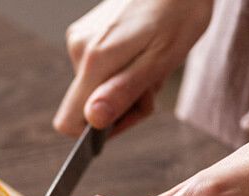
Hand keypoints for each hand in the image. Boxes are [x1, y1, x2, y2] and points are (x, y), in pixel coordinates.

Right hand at [54, 0, 211, 135]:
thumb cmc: (180, 10)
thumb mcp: (162, 58)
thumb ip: (124, 91)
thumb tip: (93, 121)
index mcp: (95, 60)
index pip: (69, 122)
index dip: (97, 131)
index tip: (127, 116)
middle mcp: (79, 49)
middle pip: (87, 105)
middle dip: (122, 104)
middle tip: (153, 82)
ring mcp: (81, 39)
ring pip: (95, 86)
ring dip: (125, 85)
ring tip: (152, 61)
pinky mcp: (87, 33)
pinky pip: (97, 68)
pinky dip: (121, 68)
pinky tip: (142, 49)